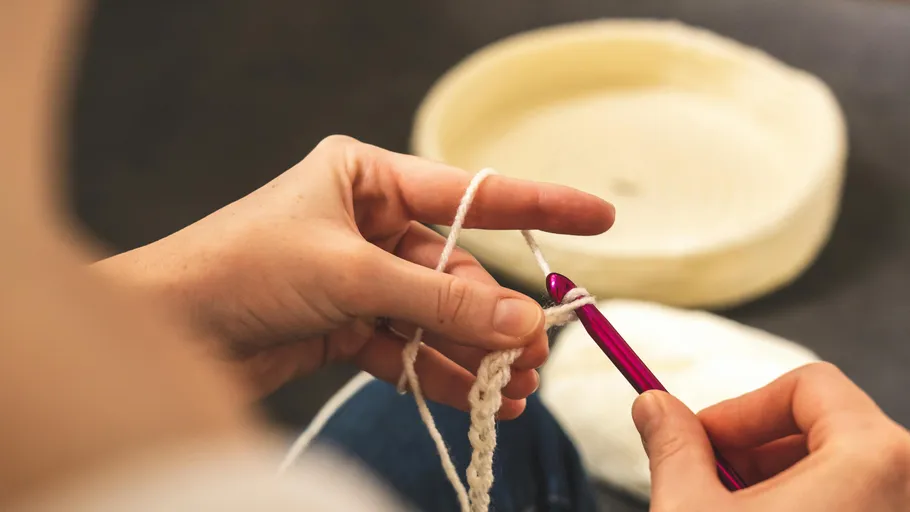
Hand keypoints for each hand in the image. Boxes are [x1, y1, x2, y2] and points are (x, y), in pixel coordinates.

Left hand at [97, 135, 614, 415]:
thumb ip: (438, 299)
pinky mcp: (348, 323)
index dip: (540, 204)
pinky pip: (409, 347)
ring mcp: (359, 277)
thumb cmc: (238, 269)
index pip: (470, 193)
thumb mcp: (349, 275)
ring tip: (514, 388)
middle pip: (455, 270)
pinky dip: (439, 373)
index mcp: (366, 179)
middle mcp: (367, 224)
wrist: (167, 329)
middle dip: (495, 314)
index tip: (600, 216)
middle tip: (535, 353)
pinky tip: (478, 398)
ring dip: (474, 352)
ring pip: (437, 315)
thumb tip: (521, 319)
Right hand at [632, 362, 909, 510]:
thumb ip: (673, 446)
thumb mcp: (691, 510)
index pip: (809, 385)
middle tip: (709, 476)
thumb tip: (653, 405)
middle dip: (756, 447)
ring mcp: (902, 510)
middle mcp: (908, 483)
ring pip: (840, 467)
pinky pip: (855, 499)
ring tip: (729, 508)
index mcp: (874, 458)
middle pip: (827, 426)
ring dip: (776, 479)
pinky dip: (807, 504)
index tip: (702, 436)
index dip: (743, 407)